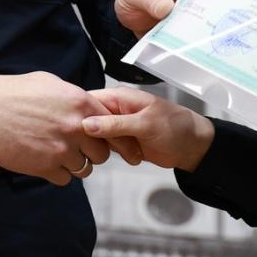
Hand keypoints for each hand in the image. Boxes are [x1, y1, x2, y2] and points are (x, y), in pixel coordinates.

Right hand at [0, 72, 111, 185]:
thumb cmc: (15, 92)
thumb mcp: (51, 83)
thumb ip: (75, 98)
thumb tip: (90, 109)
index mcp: (80, 103)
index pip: (111, 125)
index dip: (106, 134)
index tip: (98, 139)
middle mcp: (75, 127)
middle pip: (101, 153)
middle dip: (91, 152)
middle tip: (78, 149)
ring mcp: (60, 149)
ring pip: (84, 169)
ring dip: (74, 164)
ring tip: (59, 155)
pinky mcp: (44, 166)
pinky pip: (65, 179)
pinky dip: (58, 174)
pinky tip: (47, 162)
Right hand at [80, 85, 214, 171]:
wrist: (192, 147)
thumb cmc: (174, 128)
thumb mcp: (145, 124)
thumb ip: (116, 124)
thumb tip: (86, 124)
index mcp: (119, 98)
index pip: (88, 99)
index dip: (75, 111)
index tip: (65, 127)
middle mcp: (114, 110)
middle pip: (87, 119)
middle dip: (84, 133)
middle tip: (84, 146)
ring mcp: (116, 127)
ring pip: (93, 135)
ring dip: (96, 146)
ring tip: (99, 154)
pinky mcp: (120, 142)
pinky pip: (104, 146)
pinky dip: (104, 153)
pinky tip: (103, 159)